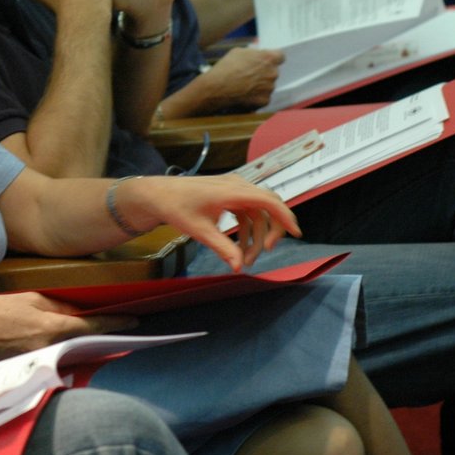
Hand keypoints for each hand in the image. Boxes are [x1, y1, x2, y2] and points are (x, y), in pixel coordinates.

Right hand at [0, 292, 136, 361]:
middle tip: (123, 328)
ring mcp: (41, 362)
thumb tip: (79, 311)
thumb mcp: (29, 299)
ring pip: (72, 352)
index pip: (92, 326)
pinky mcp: (32, 368)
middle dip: (104, 336)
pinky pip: (57, 359)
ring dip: (87, 345)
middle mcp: (50, 349)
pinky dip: (67, 352)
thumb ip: (57, 305)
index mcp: (51, 328)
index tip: (134, 321)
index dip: (115, 323)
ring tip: (103, 336)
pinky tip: (73, 345)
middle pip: (86, 344)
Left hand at [115, 174, 299, 272]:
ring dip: (255, 236)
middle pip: (269, 205)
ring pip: (258, 212)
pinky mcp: (229, 195)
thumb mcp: (200, 231)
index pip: (268, 200)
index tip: (296, 233)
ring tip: (246, 259)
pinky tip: (240, 249)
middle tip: (266, 251)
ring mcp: (234, 189)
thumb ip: (223, 248)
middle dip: (271, 230)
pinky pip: (247, 212)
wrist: (158, 195)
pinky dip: (247, 230)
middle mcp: (237, 186)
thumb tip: (239, 268)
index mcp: (232, 191)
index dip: (285, 216)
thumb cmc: (177, 208)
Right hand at [196, 46, 284, 109]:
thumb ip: (253, 54)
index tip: (266, 62)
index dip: (272, 59)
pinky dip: (256, 98)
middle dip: (264, 74)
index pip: (280, 57)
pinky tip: (244, 96)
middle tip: (250, 76)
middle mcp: (273, 73)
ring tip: (244, 87)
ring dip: (260, 86)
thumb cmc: (226, 67)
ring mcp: (270, 88)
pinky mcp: (264, 101)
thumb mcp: (239, 52)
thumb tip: (257, 56)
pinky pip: (263, 98)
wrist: (217, 88)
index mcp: (268, 58)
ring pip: (268, 86)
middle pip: (273, 72)